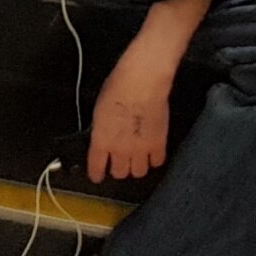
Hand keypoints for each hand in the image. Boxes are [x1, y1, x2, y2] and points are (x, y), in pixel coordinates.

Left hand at [87, 48, 172, 180]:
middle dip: (119, 168)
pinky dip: (154, 158)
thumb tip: (104, 137)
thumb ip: (102, 129)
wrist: (142, 81)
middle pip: (119, 173)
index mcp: (101, 140)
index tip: (98, 175)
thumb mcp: (99, 109)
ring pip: (138, 172)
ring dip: (137, 166)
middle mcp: (120, 149)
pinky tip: (152, 151)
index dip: (97, 173)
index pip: (96, 168)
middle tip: (120, 160)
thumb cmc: (118, 86)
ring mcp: (141, 149)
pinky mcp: (159, 144)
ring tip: (137, 157)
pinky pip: (157, 162)